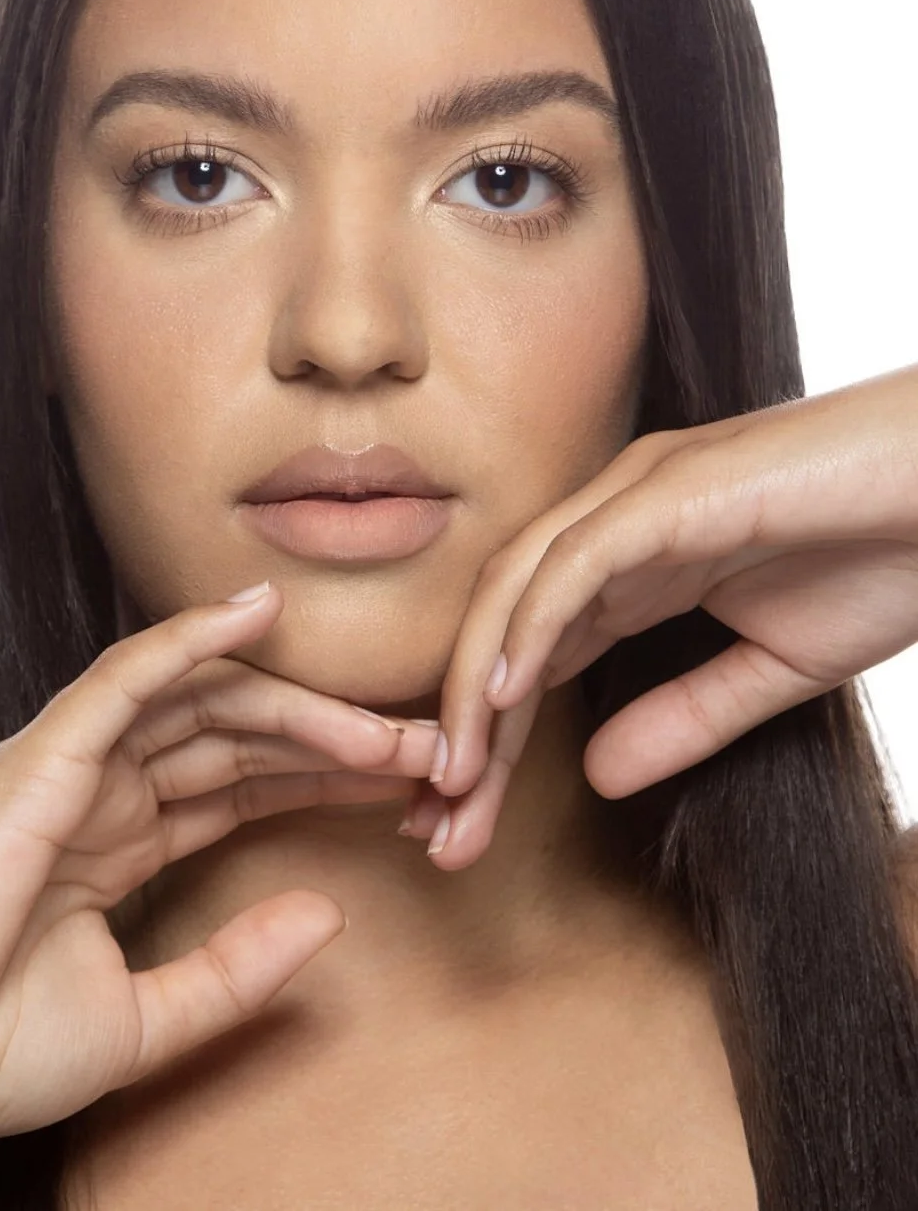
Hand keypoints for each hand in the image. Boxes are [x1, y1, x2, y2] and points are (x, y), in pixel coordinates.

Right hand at [0, 584, 436, 1146]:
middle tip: (426, 751)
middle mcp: (100, 790)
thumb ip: (234, 968)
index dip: (322, 779)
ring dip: (298, 706)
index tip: (405, 784)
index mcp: (116, 842)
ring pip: (203, 704)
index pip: (242, 787)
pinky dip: (191, 638)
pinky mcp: (43, 755)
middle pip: (238, 738)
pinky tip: (260, 613)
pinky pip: (126, 677)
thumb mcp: (145, 1020)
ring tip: (385, 727)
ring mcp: (72, 765)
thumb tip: (329, 916)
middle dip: (333, 740)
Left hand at [419, 363, 917, 868]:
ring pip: (520, 589)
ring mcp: (639, 494)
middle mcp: (616, 520)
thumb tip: (595, 776)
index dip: (492, 739)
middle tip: (439, 825)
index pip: (532, 654)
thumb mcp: (772, 669)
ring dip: (478, 685)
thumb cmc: (884, 556)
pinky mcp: (673, 487)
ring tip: (455, 775)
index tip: (464, 823)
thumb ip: (684, 716)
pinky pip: (579, 560)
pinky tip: (506, 694)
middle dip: (467, 729)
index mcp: (635, 562)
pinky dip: (534, 623)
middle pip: (505, 626)